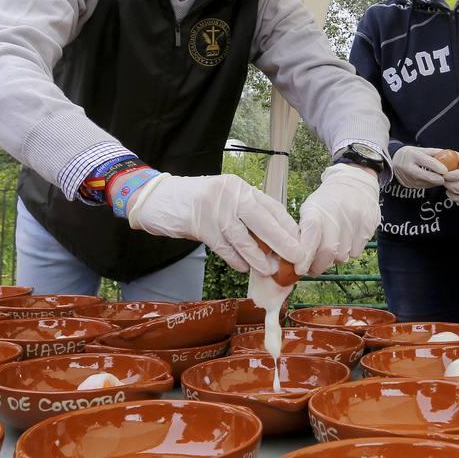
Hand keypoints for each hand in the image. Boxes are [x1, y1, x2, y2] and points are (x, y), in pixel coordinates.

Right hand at [126, 173, 299, 274]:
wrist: (157, 198)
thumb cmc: (196, 203)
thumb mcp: (224, 202)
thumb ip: (246, 217)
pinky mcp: (199, 224)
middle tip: (297, 258)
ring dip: (259, 257)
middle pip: (263, 220)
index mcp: (240, 188)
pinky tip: (244, 268)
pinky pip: (223, 246)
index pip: (271, 207)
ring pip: (243, 237)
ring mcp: (214, 209)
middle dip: (282, 241)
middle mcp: (230, 194)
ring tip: (271, 270)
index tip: (301, 243)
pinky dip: (235, 259)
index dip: (288, 227)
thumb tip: (273, 244)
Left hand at [296, 164, 379, 275]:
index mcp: (316, 210)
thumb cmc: (327, 202)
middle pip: (328, 252)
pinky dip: (349, 252)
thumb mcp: (310, 210)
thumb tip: (297, 261)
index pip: (311, 235)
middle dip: (319, 266)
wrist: (355, 183)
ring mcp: (354, 220)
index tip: (300, 269)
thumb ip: (304, 234)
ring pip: (343, 257)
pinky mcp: (368, 226)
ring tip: (332, 245)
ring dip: (335, 258)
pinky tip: (347, 239)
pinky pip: (356, 253)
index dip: (306, 255)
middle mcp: (336, 214)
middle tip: (313, 268)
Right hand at [391, 145, 448, 188]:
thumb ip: (434, 153)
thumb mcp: (419, 149)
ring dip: (436, 181)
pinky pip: (424, 186)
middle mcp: (408, 168)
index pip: (428, 162)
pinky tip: (432, 178)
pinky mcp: (409, 186)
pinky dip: (431, 183)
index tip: (447, 170)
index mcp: (411, 156)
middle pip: (429, 176)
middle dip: (440, 178)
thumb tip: (451, 155)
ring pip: (428, 183)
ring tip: (439, 175)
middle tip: (447, 176)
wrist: (392, 163)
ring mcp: (408, 178)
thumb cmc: (409, 154)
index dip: (439, 167)